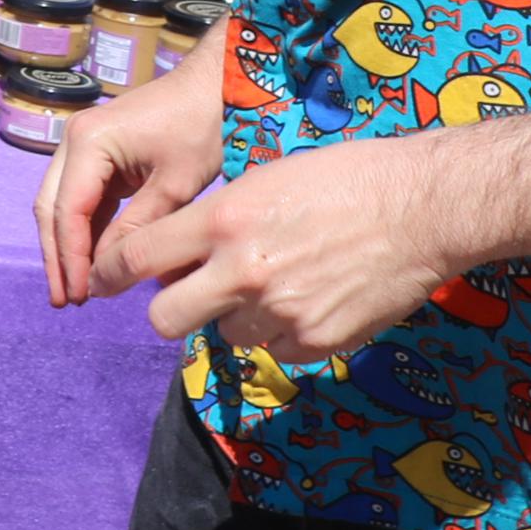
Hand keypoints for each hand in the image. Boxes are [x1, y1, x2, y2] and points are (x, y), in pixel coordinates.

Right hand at [36, 35, 223, 307]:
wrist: (218, 83)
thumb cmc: (202, 127)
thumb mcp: (174, 185)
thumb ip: (137, 229)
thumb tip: (108, 274)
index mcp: (88, 143)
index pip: (68, 211)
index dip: (71, 258)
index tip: (80, 296)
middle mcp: (73, 141)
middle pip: (51, 208)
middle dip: (57, 257)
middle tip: (66, 300)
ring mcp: (82, 145)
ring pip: (61, 205)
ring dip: (67, 246)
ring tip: (76, 289)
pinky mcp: (98, 153)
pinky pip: (83, 198)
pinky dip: (85, 230)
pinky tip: (93, 261)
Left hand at [115, 130, 474, 363]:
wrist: (423, 207)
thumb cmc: (344, 178)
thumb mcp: (262, 180)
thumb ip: (217, 222)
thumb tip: (180, 253)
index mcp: (222, 221)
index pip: (135, 259)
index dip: (113, 272)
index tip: (107, 277)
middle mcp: (242, 271)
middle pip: (163, 318)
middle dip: (169, 309)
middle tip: (188, 296)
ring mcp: (280, 312)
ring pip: (225, 335)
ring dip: (237, 318)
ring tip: (275, 286)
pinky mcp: (317, 342)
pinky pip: (277, 351)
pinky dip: (284, 335)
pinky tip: (312, 301)